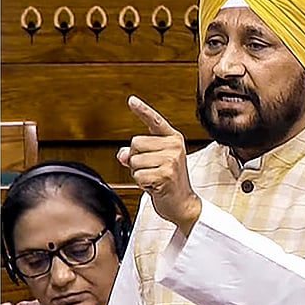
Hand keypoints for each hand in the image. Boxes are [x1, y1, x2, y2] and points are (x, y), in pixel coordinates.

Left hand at [117, 95, 201, 232]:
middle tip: (150, 170)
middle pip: (135, 143)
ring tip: (153, 178)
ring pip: (134, 160)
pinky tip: (154, 186)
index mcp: (172, 138)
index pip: (154, 121)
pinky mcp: (165, 174)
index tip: (131, 100)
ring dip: (138, 172)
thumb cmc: (167, 181)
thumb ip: (136, 153)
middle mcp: (173, 146)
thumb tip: (121, 154)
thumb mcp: (152, 163)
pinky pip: (137, 175)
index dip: (142, 110)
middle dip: (135, 159)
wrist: (183, 204)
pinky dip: (141, 183)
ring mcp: (171, 160)